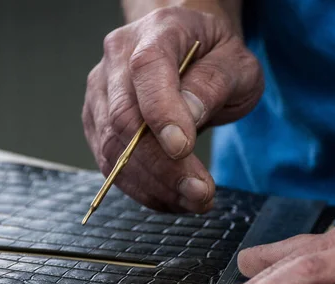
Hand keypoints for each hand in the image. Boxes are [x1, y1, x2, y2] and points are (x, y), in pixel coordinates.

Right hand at [82, 6, 263, 212]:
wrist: (190, 51)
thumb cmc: (215, 55)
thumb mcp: (237, 63)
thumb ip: (214, 83)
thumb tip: (187, 116)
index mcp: (157, 32)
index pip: (147, 70)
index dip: (161, 113)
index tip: (183, 149)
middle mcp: (118, 59)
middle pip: (124, 118)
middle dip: (162, 166)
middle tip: (200, 193)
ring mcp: (102, 92)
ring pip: (112, 148)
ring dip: (152, 185)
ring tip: (193, 200)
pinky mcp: (98, 122)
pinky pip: (110, 163)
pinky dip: (141, 188)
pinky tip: (172, 198)